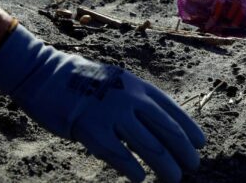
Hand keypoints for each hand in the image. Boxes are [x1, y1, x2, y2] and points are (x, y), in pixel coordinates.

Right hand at [0, 25, 205, 181]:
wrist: (46, 74)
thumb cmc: (81, 81)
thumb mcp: (117, 82)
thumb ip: (135, 100)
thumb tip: (155, 125)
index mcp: (138, 86)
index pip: (172, 110)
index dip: (189, 129)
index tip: (200, 143)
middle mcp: (131, 98)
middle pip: (167, 130)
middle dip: (183, 150)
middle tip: (193, 165)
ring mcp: (113, 113)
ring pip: (150, 145)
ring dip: (165, 165)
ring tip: (174, 178)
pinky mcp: (92, 129)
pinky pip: (119, 154)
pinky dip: (133, 169)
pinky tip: (140, 178)